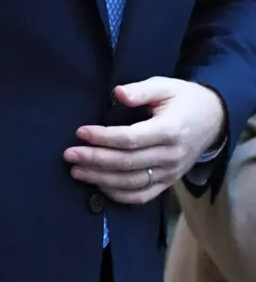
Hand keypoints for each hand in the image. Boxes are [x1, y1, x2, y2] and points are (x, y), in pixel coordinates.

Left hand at [63, 77, 225, 204]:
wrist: (213, 120)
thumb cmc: (183, 99)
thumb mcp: (165, 86)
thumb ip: (141, 90)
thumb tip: (118, 93)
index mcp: (170, 131)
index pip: (131, 139)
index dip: (104, 138)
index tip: (80, 132)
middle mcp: (170, 156)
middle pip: (127, 163)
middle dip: (95, 160)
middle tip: (69, 155)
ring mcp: (170, 173)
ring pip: (132, 183)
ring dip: (101, 179)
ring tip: (77, 171)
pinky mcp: (168, 182)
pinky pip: (143, 196)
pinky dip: (120, 195)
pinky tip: (99, 187)